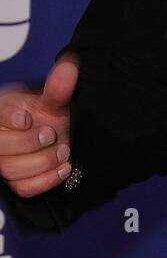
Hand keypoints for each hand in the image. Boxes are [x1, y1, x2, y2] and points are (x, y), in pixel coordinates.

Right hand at [0, 55, 79, 196]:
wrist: (62, 135)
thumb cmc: (50, 115)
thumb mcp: (55, 101)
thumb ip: (58, 88)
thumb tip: (68, 69)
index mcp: (3, 112)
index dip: (9, 117)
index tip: (27, 118)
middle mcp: (0, 138)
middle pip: (1, 147)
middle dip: (29, 143)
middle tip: (51, 135)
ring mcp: (6, 161)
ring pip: (11, 170)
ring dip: (42, 162)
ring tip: (63, 151)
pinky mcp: (18, 181)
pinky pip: (24, 188)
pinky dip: (46, 180)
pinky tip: (64, 169)